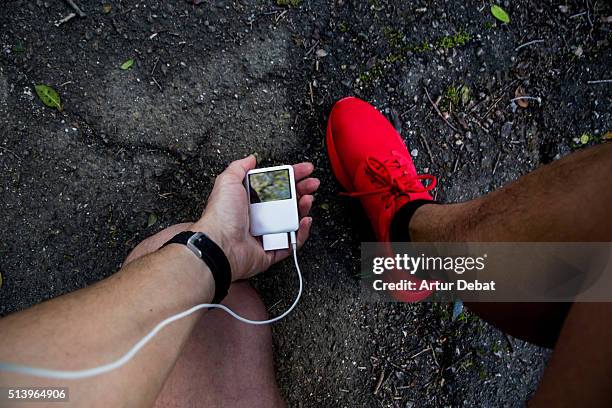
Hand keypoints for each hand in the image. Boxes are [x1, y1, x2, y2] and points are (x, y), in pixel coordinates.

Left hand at [192, 155, 318, 280]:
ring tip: (307, 199)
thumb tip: (250, 159)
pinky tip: (304, 221)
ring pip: (292, 221)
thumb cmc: (221, 215)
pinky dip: (301, 233)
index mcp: (250, 200)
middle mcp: (258, 217)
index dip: (291, 176)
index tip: (304, 170)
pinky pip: (292, 243)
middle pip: (287, 201)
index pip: (275, 185)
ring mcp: (266, 234)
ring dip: (303, 209)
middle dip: (302, 190)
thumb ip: (239, 167)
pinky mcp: (272, 250)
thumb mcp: (227, 182)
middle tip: (312, 183)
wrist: (221, 244)